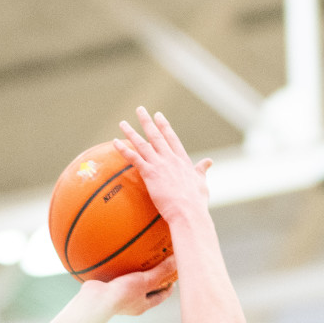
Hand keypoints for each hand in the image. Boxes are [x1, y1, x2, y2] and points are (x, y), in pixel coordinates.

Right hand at [86, 256, 177, 316]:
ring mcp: (118, 297)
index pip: (161, 296)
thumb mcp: (145, 281)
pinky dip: (117, 269)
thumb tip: (176, 261)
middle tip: (158, 267)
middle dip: (152, 280)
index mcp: (143, 305)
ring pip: (130, 284)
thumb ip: (160, 271)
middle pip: (146, 290)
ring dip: (134, 275)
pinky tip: (117, 258)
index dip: (169, 287)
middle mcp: (131, 304)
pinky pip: (115, 278)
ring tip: (137, 260)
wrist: (94, 300)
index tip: (173, 277)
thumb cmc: (121, 295)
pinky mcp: (106, 290)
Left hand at [114, 107, 212, 222]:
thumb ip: (202, 170)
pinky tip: (115, 142)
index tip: (158, 116)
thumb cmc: (196, 203)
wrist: (189, 213)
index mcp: (183, 161)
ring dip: (131, 132)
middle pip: (156, 136)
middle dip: (147, 122)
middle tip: (140, 110)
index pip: (172, 139)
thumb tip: (209, 162)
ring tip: (122, 123)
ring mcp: (160, 165)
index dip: (164, 126)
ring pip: (143, 144)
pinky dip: (123, 150)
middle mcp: (171, 159)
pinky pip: (134, 158)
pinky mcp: (150, 174)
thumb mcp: (202, 183)